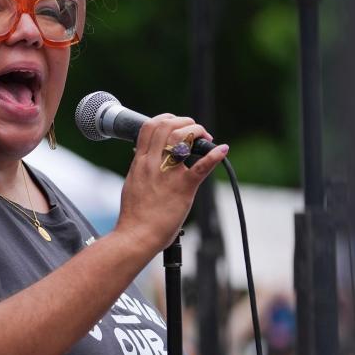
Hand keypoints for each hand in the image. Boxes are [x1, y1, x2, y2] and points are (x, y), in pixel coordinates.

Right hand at [114, 115, 228, 254]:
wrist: (136, 235)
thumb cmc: (135, 215)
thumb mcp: (132, 182)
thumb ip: (140, 168)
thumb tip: (142, 158)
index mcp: (140, 162)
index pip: (149, 127)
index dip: (166, 119)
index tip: (177, 125)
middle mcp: (152, 163)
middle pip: (166, 125)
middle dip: (185, 122)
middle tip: (196, 132)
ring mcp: (167, 174)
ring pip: (182, 138)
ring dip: (197, 132)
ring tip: (206, 139)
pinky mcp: (183, 188)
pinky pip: (201, 167)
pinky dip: (215, 155)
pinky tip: (223, 150)